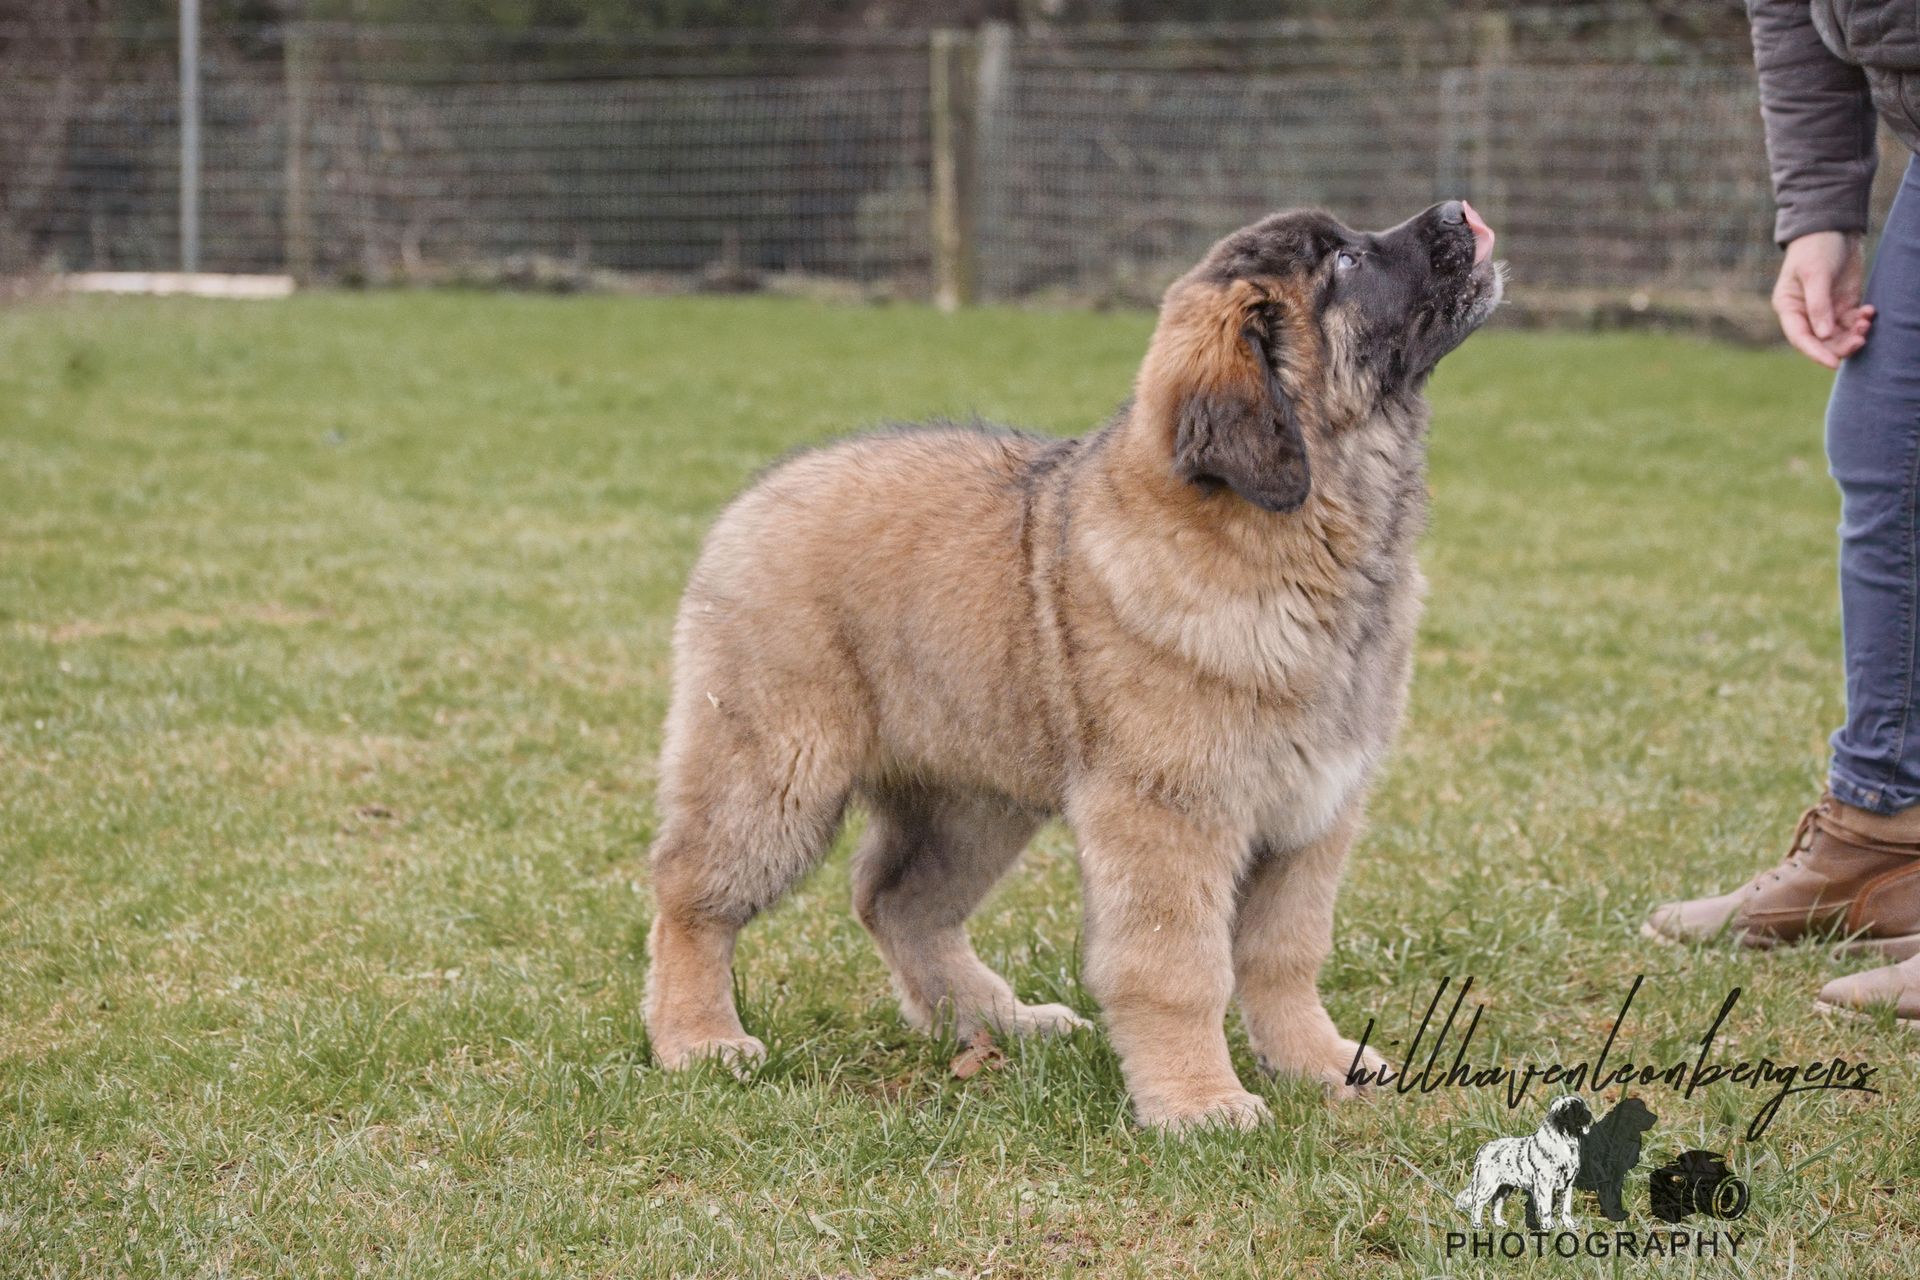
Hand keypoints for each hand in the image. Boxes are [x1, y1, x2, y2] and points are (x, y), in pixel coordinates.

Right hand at [1773, 230, 1873, 368]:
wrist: (1833, 227)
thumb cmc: (1815, 248)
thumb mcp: (1815, 274)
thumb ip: (1819, 305)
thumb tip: (1823, 336)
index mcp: (1789, 307)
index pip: (1800, 337)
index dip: (1816, 353)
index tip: (1834, 363)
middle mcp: (1806, 313)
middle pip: (1822, 341)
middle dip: (1841, 344)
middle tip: (1860, 340)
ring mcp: (1826, 309)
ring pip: (1839, 335)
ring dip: (1854, 334)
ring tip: (1866, 322)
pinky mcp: (1844, 303)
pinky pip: (1853, 322)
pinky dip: (1862, 321)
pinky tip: (1870, 312)